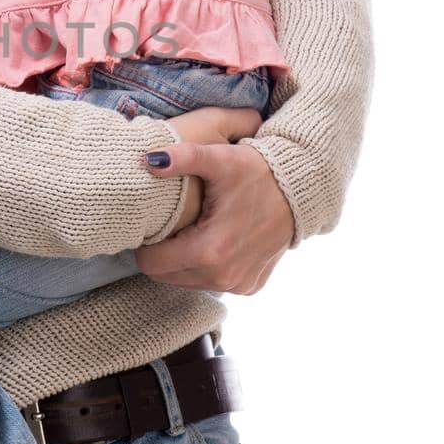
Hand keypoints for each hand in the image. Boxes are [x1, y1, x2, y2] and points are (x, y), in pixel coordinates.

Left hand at [139, 123, 294, 293]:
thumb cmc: (257, 172)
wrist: (299, 188)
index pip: (152, 263)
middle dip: (161, 254)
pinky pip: (213, 283)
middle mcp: (224, 276)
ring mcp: (238, 285)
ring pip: (187, 282)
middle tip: (167, 227)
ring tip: (188, 231)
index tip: (148, 226)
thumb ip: (183, 157)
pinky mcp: (249, 286)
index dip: (144, 245)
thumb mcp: (220, 159)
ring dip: (182, 262)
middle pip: (166, 276)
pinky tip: (211, 242)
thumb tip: (148, 159)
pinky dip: (206, 268)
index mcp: (210, 251)